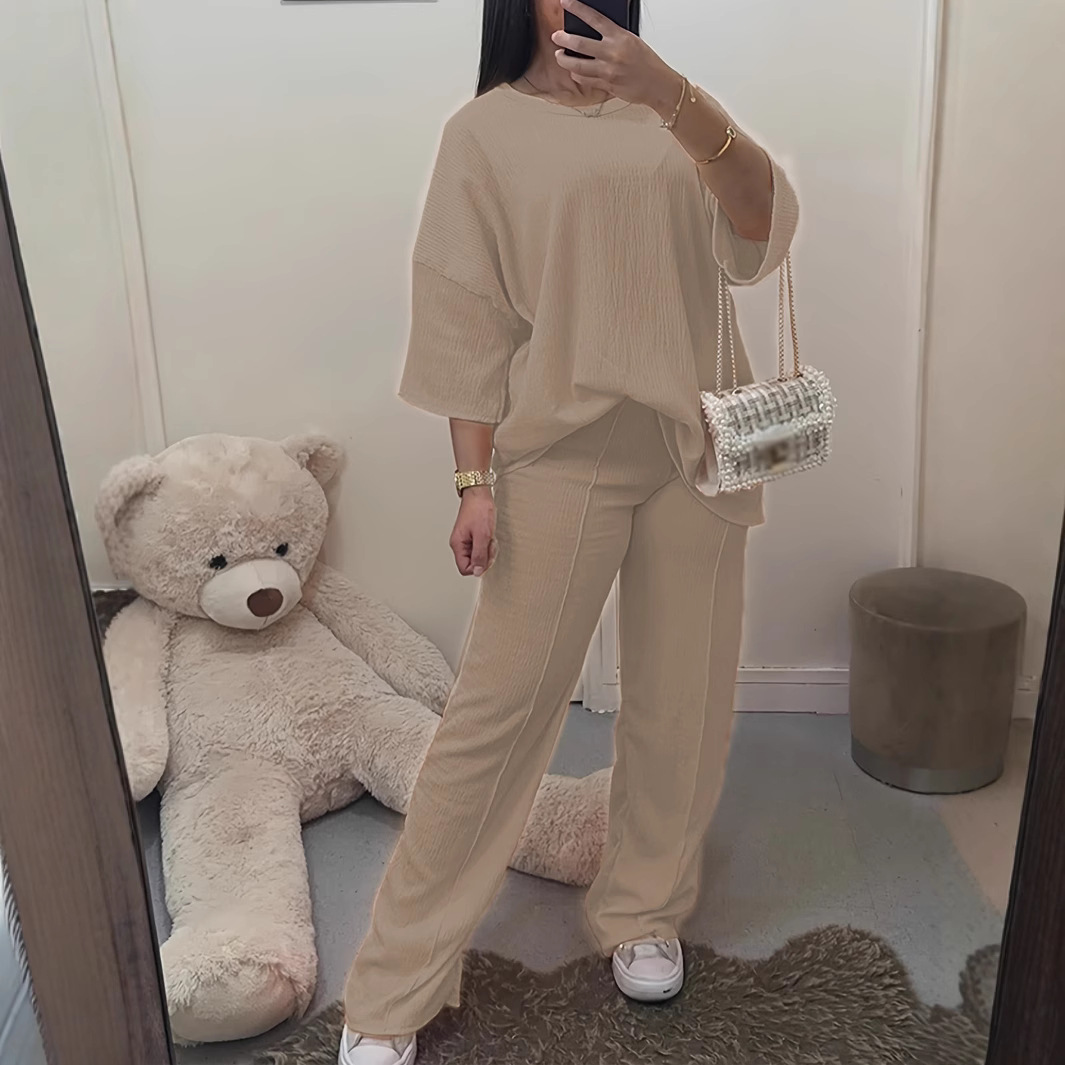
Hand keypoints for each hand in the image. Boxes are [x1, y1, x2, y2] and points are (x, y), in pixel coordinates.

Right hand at [450, 487, 496, 577]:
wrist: (479, 493)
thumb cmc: (479, 509)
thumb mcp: (482, 535)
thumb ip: (479, 555)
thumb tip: (477, 572)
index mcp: (458, 545)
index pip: (465, 568)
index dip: (478, 566)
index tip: (486, 556)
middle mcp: (460, 544)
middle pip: (473, 563)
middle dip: (485, 556)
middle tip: (489, 544)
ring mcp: (466, 540)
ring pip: (479, 555)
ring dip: (488, 549)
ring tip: (490, 537)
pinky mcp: (473, 535)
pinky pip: (481, 547)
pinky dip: (488, 543)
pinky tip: (489, 535)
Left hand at [552, 0, 682, 113]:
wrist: (658, 84)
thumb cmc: (647, 63)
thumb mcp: (632, 41)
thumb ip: (613, 37)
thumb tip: (594, 33)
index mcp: (619, 36)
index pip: (594, 18)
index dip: (577, 8)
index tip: (566, 2)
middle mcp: (612, 52)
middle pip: (579, 43)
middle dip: (563, 38)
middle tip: (556, 36)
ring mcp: (608, 70)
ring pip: (577, 65)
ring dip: (564, 60)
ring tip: (559, 55)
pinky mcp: (606, 85)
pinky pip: (585, 79)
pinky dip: (576, 74)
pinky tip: (574, 71)